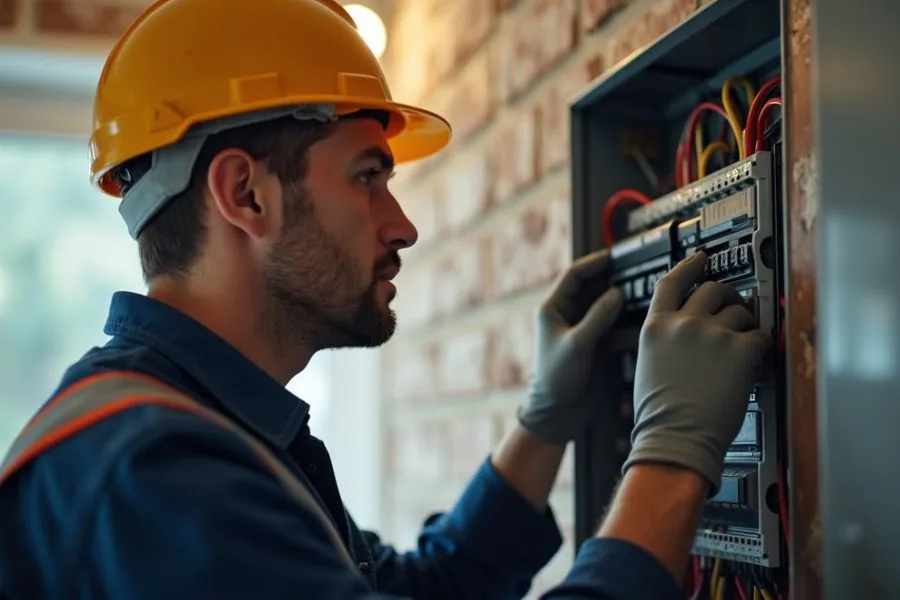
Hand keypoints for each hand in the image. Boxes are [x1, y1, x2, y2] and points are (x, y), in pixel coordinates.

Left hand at [517, 249, 624, 444]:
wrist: (557, 414)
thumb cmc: (556, 379)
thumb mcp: (577, 343)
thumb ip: (598, 316)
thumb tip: (617, 292)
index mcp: (553, 309)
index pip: (574, 276)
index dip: (593, 263)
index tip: (614, 255)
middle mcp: (567, 316)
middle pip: (593, 288)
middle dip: (613, 279)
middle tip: (637, 271)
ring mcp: (583, 331)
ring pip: (606, 308)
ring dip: (623, 301)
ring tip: (645, 292)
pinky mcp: (596, 346)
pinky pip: (614, 327)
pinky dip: (627, 324)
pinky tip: (643, 322)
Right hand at [624, 251, 770, 491]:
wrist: (675, 439)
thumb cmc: (660, 415)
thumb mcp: (648, 365)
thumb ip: (665, 340)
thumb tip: (685, 332)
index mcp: (655, 327)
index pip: (672, 282)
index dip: (690, 266)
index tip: (701, 258)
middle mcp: (682, 323)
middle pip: (712, 289)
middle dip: (727, 295)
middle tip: (735, 306)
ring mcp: (711, 334)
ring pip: (739, 311)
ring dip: (744, 326)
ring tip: (742, 346)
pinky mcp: (738, 349)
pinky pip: (758, 337)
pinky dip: (759, 349)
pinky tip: (751, 363)